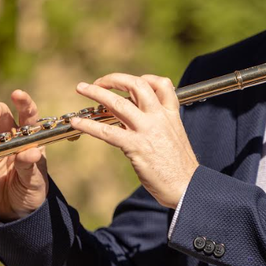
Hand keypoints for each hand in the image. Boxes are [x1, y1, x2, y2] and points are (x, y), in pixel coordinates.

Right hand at [0, 90, 48, 221]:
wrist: (14, 212)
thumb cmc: (31, 191)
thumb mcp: (33, 181)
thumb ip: (30, 166)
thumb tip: (32, 152)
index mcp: (29, 139)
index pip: (28, 116)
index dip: (23, 102)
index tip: (17, 94)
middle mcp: (10, 139)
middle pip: (1, 116)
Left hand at [70, 74, 197, 207]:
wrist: (188, 187)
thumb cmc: (180, 168)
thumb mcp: (175, 138)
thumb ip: (159, 125)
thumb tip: (137, 121)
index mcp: (171, 114)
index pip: (161, 84)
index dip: (144, 78)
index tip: (129, 83)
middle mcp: (159, 117)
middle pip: (136, 85)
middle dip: (114, 79)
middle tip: (99, 82)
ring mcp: (147, 130)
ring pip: (118, 103)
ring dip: (96, 92)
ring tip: (81, 88)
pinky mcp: (136, 147)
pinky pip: (107, 131)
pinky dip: (89, 125)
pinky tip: (77, 123)